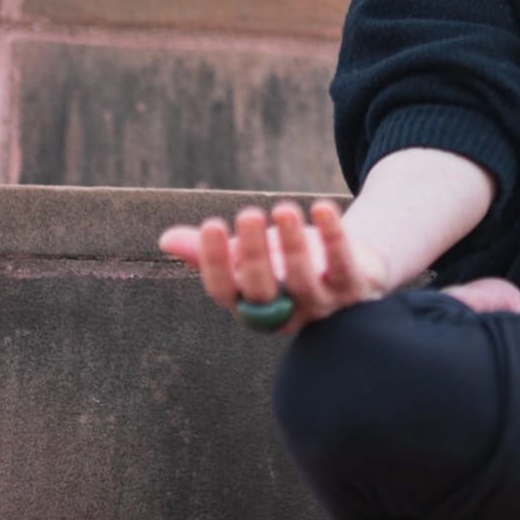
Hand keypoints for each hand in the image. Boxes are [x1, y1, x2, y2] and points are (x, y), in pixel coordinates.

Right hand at [159, 199, 391, 333]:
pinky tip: (322, 208)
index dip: (215, 262)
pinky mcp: (354, 287)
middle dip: (254, 253)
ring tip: (283, 208)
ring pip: (304, 280)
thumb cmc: (287, 265)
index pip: (225, 292)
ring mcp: (321, 304)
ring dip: (293, 244)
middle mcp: (283, 311)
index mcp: (250, 306)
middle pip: (264, 290)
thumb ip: (210, 253)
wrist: (350, 272)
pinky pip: (343, 265)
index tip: (210, 224)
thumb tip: (165, 240)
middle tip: (248, 213)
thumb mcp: (249, 257)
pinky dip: (334, 237)